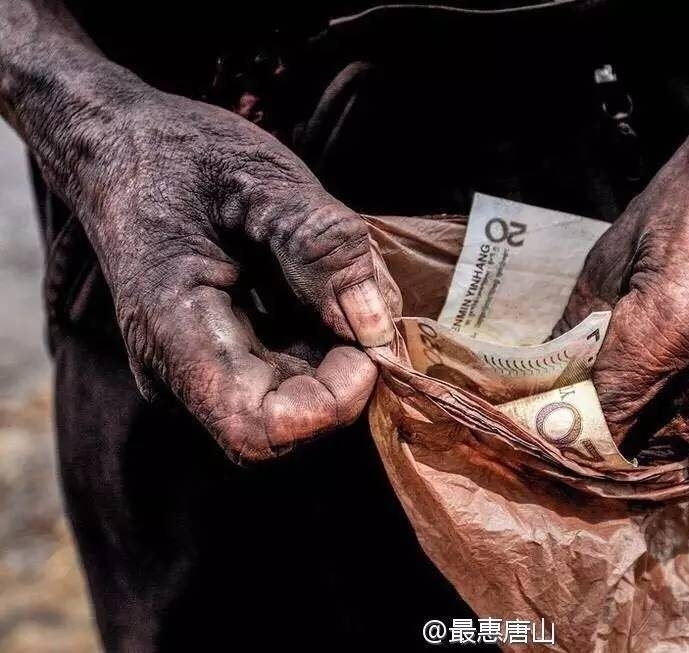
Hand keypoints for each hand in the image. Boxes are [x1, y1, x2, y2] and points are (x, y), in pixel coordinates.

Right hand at [69, 90, 398, 463]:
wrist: (120, 149)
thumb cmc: (178, 157)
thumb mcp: (258, 180)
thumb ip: (320, 246)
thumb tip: (376, 327)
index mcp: (174, 336)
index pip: (260, 432)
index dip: (330, 404)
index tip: (364, 342)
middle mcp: (183, 374)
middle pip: (289, 422)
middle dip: (346, 368)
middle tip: (360, 291)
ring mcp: (204, 370)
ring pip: (299, 397)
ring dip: (340, 346)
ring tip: (332, 271)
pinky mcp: (225, 356)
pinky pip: (292, 369)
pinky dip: (327, 333)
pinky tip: (320, 279)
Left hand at [558, 91, 688, 462]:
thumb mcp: (623, 242)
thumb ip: (584, 320)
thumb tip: (552, 372)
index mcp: (673, 328)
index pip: (608, 416)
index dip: (578, 428)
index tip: (561, 428)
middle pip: (655, 446)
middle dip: (620, 438)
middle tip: (598, 420)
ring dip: (671, 433)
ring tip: (648, 404)